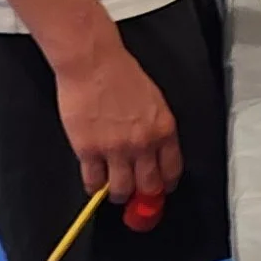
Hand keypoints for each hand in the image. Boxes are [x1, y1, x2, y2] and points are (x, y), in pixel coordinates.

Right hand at [54, 38, 180, 203]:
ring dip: (119, 195)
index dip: (166, 184)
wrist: (93, 64)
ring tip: (115, 192)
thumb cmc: (121, 75)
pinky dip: (94, 187)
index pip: (172, 170)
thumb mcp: (155, 101)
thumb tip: (156, 152)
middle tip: (138, 196)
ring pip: (121, 190)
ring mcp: (115, 149)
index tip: (162, 189)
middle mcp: (143, 144)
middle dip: (144, 196)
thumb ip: (157, 129)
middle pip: (149, 185)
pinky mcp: (89, 151)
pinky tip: (94, 183)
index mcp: (164, 130)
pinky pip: (93, 182)